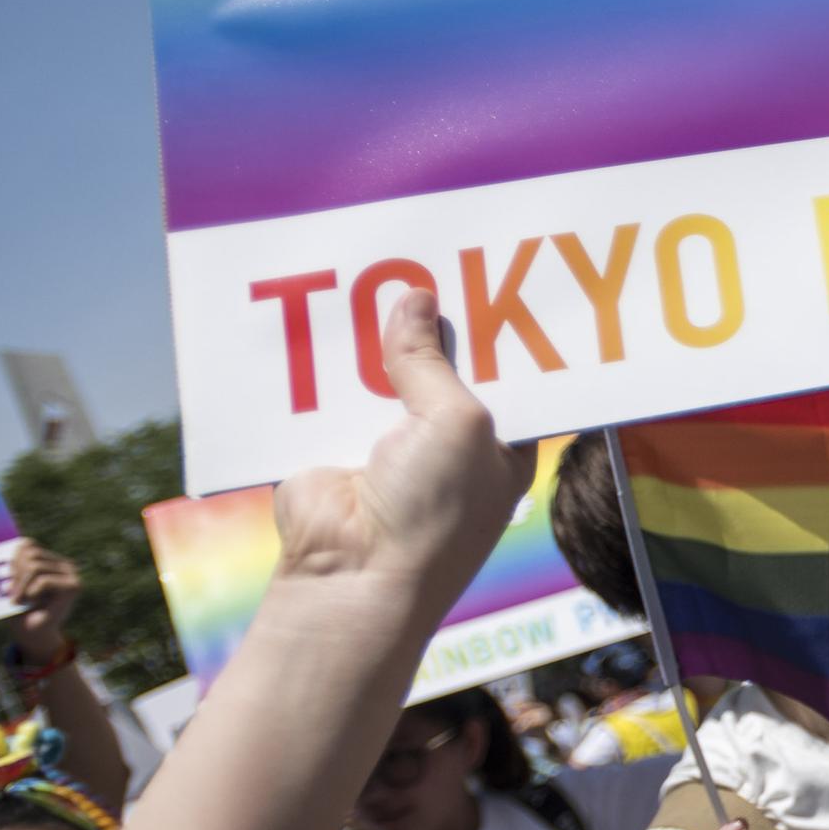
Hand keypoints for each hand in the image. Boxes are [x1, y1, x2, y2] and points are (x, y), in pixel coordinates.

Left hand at [3, 542, 80, 659]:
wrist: (33, 636)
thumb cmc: (21, 611)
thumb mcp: (13, 584)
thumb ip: (16, 565)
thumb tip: (15, 546)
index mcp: (49, 560)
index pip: (27, 545)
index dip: (12, 560)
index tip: (7, 581)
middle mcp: (64, 563)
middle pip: (30, 553)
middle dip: (15, 575)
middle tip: (12, 595)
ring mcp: (71, 573)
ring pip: (35, 566)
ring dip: (20, 586)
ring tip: (18, 600)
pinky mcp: (74, 586)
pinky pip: (43, 580)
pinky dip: (31, 592)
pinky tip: (31, 602)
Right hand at [269, 289, 528, 605]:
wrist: (350, 576)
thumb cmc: (432, 512)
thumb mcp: (454, 421)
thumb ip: (432, 360)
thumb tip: (415, 298)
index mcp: (502, 444)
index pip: (509, 374)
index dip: (500, 329)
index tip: (492, 271)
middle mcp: (450, 443)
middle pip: (442, 363)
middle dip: (431, 320)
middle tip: (425, 253)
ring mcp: (390, 444)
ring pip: (383, 371)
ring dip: (375, 333)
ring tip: (370, 263)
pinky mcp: (333, 444)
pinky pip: (329, 389)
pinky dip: (325, 359)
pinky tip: (319, 307)